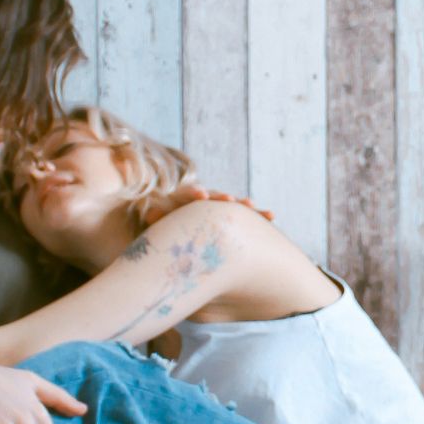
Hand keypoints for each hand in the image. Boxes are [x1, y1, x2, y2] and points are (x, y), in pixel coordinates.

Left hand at [143, 181, 274, 224]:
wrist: (173, 229)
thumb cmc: (162, 230)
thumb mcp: (155, 223)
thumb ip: (156, 216)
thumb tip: (152, 210)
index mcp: (182, 199)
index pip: (188, 194)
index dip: (194, 193)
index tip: (201, 194)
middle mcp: (203, 200)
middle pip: (213, 196)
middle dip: (222, 198)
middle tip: (230, 200)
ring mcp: (218, 208)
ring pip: (232, 206)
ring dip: (242, 207)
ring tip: (254, 207)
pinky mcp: (230, 219)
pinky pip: (245, 218)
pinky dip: (257, 216)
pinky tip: (271, 216)